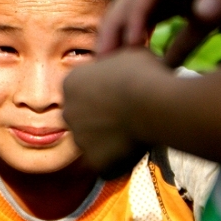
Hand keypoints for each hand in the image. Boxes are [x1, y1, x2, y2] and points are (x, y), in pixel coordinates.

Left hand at [63, 48, 168, 177]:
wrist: (153, 103)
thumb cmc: (144, 73)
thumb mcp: (126, 56)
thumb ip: (113, 64)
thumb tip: (118, 65)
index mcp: (70, 83)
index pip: (82, 93)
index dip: (104, 96)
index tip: (123, 96)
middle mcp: (67, 112)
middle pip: (84, 119)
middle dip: (102, 120)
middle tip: (129, 117)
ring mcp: (79, 138)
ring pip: (93, 143)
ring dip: (110, 141)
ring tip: (137, 133)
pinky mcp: (94, 161)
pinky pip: (107, 164)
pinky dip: (120, 161)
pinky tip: (138, 150)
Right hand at [98, 0, 220, 66]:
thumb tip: (199, 11)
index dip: (134, 15)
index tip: (132, 46)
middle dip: (115, 27)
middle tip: (103, 59)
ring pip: (142, 13)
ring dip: (125, 37)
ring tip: (113, 66)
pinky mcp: (191, 7)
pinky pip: (163, 27)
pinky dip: (152, 46)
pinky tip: (146, 70)